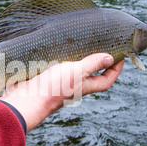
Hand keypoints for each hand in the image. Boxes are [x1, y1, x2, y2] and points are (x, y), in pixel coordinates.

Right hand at [0, 54, 123, 132]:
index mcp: (84, 86)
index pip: (106, 80)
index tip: (120, 57)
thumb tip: (110, 58)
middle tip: (100, 47)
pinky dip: (58, 60)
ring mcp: (58, 84)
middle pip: (90, 77)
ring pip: (71, 72)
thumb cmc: (53, 88)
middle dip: (96, 64)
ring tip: (78, 45)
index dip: (116, 70)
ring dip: (75, 60)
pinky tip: (55, 50)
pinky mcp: (44, 80)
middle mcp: (73, 87)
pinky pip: (54, 69)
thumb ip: (92, 64)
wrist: (26, 100)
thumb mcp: (77, 72)